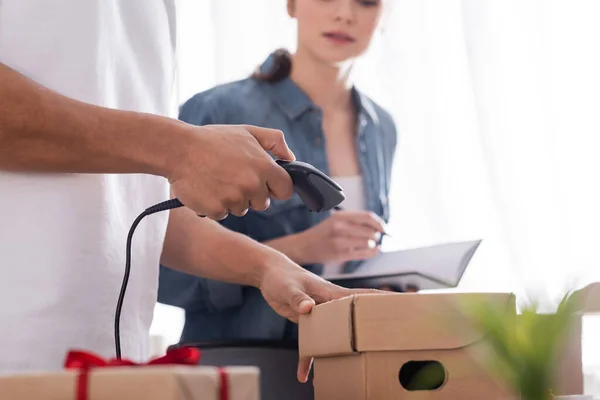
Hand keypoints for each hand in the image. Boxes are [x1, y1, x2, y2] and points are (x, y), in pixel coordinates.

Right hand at [169, 124, 294, 219]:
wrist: (178, 149)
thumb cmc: (213, 140)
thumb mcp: (247, 132)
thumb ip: (274, 141)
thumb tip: (291, 158)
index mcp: (264, 167)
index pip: (285, 190)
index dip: (276, 187)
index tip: (266, 184)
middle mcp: (252, 185)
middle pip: (263, 203)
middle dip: (252, 194)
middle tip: (233, 177)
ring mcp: (234, 199)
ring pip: (242, 210)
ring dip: (232, 199)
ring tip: (217, 179)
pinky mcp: (217, 210)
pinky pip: (223, 214)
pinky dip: (215, 205)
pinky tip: (207, 188)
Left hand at [256, 252, 382, 382]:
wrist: (269, 275)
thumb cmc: (282, 276)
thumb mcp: (289, 287)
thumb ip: (298, 298)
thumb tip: (309, 308)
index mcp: (331, 293)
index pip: (360, 296)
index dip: (380, 300)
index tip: (401, 303)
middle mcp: (330, 304)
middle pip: (354, 318)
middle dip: (369, 328)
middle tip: (387, 340)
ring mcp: (320, 314)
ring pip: (335, 334)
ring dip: (339, 350)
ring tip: (348, 368)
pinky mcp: (308, 322)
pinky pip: (312, 342)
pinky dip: (307, 357)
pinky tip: (303, 372)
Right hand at [295, 211, 386, 264]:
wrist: (304, 246)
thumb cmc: (323, 234)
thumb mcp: (335, 221)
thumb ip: (354, 221)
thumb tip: (378, 225)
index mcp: (340, 216)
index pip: (368, 217)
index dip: (380, 223)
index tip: (384, 228)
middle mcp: (340, 227)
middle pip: (370, 230)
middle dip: (378, 234)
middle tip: (377, 237)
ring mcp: (340, 241)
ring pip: (368, 242)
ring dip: (374, 243)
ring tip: (371, 243)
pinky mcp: (340, 254)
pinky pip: (363, 253)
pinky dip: (373, 252)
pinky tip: (374, 250)